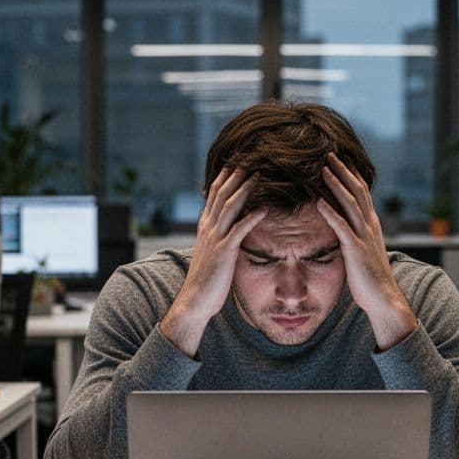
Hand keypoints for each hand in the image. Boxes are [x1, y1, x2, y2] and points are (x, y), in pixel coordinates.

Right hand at [160, 168, 266, 355]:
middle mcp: (208, 228)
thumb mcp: (211, 252)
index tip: (237, 162)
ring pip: (230, 206)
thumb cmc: (207, 278)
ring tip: (259, 175)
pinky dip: (252, 218)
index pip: (214, 194)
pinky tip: (264, 209)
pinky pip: (239, 230)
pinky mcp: (224, 252)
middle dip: (236, 175)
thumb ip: (220, 236)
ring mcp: (215, 238)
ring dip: (245, 189)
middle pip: (222, 194)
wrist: (195, 299)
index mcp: (205, 226)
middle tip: (250, 158)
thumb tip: (231, 226)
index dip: (225, 176)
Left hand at [317, 153, 416, 348]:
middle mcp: (370, 226)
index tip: (339, 160)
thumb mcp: (364, 251)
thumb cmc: (371, 277)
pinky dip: (330, 213)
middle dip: (343, 171)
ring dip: (336, 185)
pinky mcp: (356, 250)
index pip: (362, 193)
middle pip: (357, 191)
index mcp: (372, 225)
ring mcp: (364, 237)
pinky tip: (319, 203)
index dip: (351, 175)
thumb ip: (356, 236)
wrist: (384, 297)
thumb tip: (344, 228)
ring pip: (350, 203)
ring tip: (323, 170)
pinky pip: (342, 227)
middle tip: (329, 154)